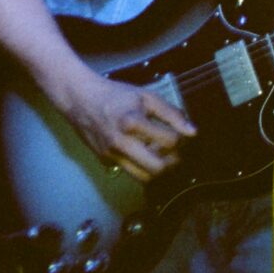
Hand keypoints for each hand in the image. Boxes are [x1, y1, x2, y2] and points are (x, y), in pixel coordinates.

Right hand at [49, 65, 196, 181]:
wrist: (81, 100)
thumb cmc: (116, 96)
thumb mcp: (147, 97)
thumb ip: (172, 114)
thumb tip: (192, 131)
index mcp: (132, 123)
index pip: (170, 141)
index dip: (182, 138)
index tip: (183, 134)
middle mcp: (120, 143)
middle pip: (157, 168)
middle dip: (173, 161)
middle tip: (178, 152)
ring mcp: (111, 155)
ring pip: (144, 176)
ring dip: (159, 168)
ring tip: (164, 154)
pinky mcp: (105, 161)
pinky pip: (131, 171)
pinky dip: (143, 166)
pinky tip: (147, 152)